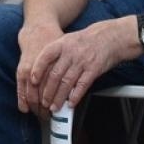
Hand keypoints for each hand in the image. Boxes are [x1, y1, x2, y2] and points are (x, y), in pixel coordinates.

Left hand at [22, 21, 137, 113]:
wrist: (111, 36)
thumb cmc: (88, 41)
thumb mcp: (69, 40)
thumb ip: (56, 54)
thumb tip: (43, 73)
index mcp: (62, 44)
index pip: (45, 57)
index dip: (37, 70)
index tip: (32, 82)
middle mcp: (71, 52)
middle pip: (55, 75)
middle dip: (47, 92)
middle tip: (44, 102)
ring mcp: (83, 61)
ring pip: (66, 83)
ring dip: (59, 97)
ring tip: (54, 107)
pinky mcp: (94, 69)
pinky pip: (82, 85)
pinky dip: (75, 96)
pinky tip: (71, 103)